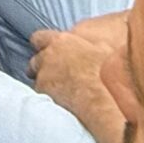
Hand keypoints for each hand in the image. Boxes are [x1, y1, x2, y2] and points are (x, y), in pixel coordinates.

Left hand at [28, 18, 129, 142]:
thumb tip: (105, 39)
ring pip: (37, 80)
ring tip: (60, 93)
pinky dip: (49, 100)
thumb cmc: (108, 73)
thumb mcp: (106, 48)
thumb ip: (96, 43)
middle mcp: (48, 57)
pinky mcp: (44, 95)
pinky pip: (42, 97)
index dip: (44, 45)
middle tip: (55, 75)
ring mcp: (44, 77)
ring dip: (46, 84)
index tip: (48, 51)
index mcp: (61, 41)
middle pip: (35, 60)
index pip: (40, 37)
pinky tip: (62, 105)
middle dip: (42, 67)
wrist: (103, 99)